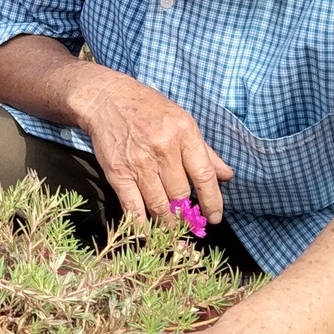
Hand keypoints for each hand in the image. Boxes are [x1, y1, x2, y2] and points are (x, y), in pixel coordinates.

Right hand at [69, 70, 233, 224]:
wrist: (106, 99)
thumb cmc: (148, 108)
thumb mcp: (181, 121)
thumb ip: (205, 152)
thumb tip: (227, 175)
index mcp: (184, 133)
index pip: (204, 175)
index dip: (212, 201)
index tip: (213, 218)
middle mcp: (163, 148)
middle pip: (181, 194)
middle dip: (188, 215)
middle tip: (191, 226)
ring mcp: (139, 162)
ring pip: (160, 205)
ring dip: (169, 225)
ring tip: (174, 232)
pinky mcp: (118, 173)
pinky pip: (133, 208)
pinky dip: (142, 226)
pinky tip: (149, 234)